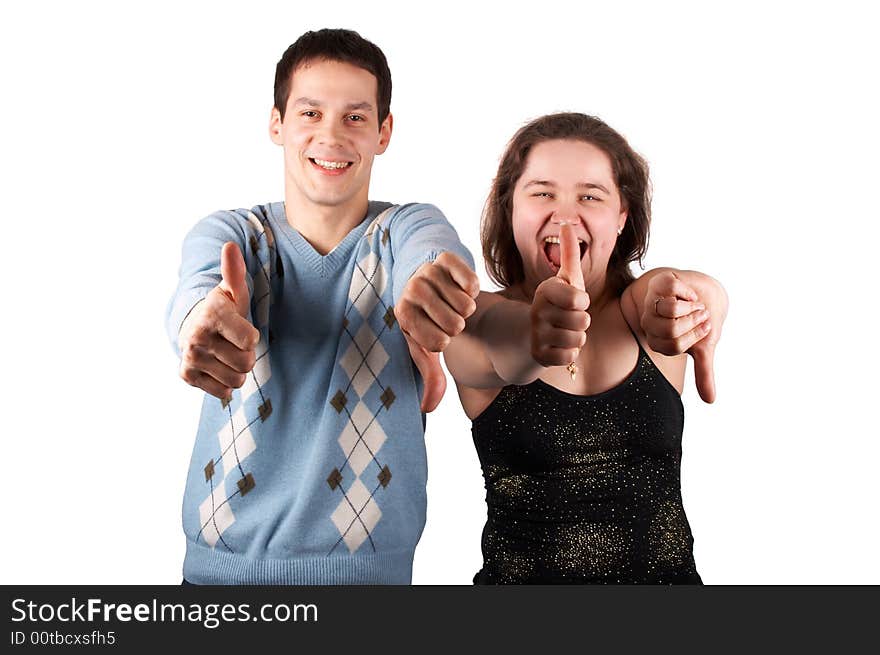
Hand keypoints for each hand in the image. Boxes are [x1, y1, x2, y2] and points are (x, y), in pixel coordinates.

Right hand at [178, 242, 260, 399]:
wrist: (193, 327)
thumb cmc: (223, 309)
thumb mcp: (232, 291)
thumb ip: (234, 271)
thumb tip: (230, 246)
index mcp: (213, 314)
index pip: (250, 341)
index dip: (251, 337)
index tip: (241, 329)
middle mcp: (197, 336)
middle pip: (245, 363)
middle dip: (245, 356)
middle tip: (233, 344)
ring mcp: (190, 357)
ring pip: (236, 381)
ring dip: (236, 371)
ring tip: (226, 355)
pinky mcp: (186, 375)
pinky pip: (223, 393)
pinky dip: (224, 385)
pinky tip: (216, 368)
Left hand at [396, 252, 479, 411]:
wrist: (427, 281)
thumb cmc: (427, 320)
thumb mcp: (425, 347)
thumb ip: (430, 376)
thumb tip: (428, 408)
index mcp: (403, 314)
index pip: (438, 343)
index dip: (445, 342)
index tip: (438, 334)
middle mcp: (411, 290)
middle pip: (454, 324)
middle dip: (458, 326)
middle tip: (449, 318)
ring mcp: (428, 271)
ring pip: (465, 304)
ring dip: (467, 308)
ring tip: (454, 304)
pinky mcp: (445, 258)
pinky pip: (471, 281)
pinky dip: (473, 289)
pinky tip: (462, 288)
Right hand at [530, 222, 590, 366]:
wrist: (534, 332)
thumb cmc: (559, 301)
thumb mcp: (566, 278)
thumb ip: (569, 252)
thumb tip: (567, 223)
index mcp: (546, 291)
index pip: (578, 299)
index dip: (582, 301)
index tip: (574, 300)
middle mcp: (537, 312)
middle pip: (582, 321)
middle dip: (582, 321)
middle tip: (570, 317)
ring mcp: (537, 335)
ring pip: (577, 340)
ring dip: (576, 337)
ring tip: (565, 330)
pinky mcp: (539, 355)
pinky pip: (569, 357)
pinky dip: (570, 353)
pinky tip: (560, 344)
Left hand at [641, 271, 726, 402]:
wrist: (704, 291)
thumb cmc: (701, 321)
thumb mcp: (703, 347)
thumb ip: (703, 372)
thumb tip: (710, 401)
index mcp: (657, 340)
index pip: (673, 345)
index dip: (694, 335)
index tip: (704, 327)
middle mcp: (649, 323)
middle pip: (670, 329)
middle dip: (694, 321)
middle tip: (701, 314)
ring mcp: (650, 302)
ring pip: (670, 309)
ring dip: (692, 306)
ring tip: (695, 304)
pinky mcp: (657, 283)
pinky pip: (673, 289)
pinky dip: (688, 291)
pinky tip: (688, 292)